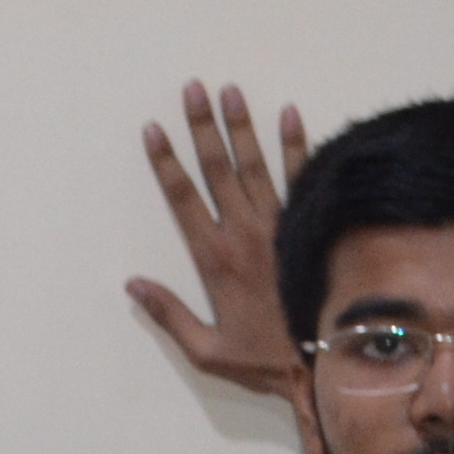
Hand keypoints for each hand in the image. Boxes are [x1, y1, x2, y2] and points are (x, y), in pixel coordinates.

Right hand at [128, 79, 309, 398]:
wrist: (321, 365)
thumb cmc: (263, 361)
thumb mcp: (206, 352)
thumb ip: (169, 316)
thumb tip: (132, 285)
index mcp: (214, 258)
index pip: (182, 199)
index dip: (166, 162)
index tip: (153, 128)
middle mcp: (243, 233)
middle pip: (217, 169)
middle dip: (202, 127)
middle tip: (193, 88)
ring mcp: (278, 226)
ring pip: (255, 165)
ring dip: (241, 126)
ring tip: (230, 91)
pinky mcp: (307, 227)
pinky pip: (301, 177)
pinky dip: (296, 144)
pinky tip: (290, 114)